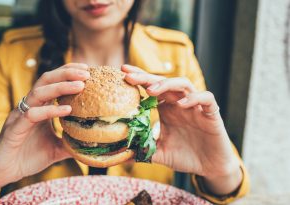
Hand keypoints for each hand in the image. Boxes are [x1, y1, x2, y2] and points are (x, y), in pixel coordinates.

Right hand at [0, 63, 89, 202]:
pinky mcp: (14, 129)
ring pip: (39, 93)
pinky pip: (32, 115)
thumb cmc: (28, 157)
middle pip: (46, 80)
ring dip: (60, 86)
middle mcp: (28, 106)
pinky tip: (67, 110)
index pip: (53, 82)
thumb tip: (92, 143)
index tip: (87, 70)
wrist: (4, 173)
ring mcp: (20, 116)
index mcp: (38, 107)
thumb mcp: (56, 149)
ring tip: (80, 86)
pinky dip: (50, 110)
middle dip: (66, 73)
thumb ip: (71, 143)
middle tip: (86, 73)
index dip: (68, 72)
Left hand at [122, 65, 241, 194]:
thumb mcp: (159, 153)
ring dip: (167, 84)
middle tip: (129, 76)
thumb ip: (142, 150)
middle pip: (163, 82)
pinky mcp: (211, 113)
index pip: (151, 87)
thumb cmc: (185, 156)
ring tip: (152, 89)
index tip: (123, 72)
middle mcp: (180, 103)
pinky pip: (206, 98)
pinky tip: (181, 104)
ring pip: (184, 84)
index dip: (139, 78)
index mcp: (166, 109)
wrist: (209, 167)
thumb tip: (120, 155)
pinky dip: (194, 98)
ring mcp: (196, 106)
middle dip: (146, 77)